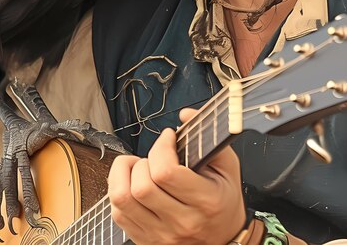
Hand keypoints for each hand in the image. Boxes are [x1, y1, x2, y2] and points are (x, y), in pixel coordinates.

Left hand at [108, 108, 247, 244]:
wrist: (224, 240)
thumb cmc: (224, 201)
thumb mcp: (228, 167)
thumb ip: (209, 137)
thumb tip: (186, 114)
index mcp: (205, 201)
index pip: (166, 172)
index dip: (161, 147)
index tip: (168, 137)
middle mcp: (181, 222)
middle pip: (142, 186)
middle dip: (144, 160)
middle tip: (156, 155)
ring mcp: (161, 234)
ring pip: (122, 199)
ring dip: (124, 174)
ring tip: (138, 167)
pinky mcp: (145, 240)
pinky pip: (118, 214)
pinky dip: (120, 191)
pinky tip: (134, 184)